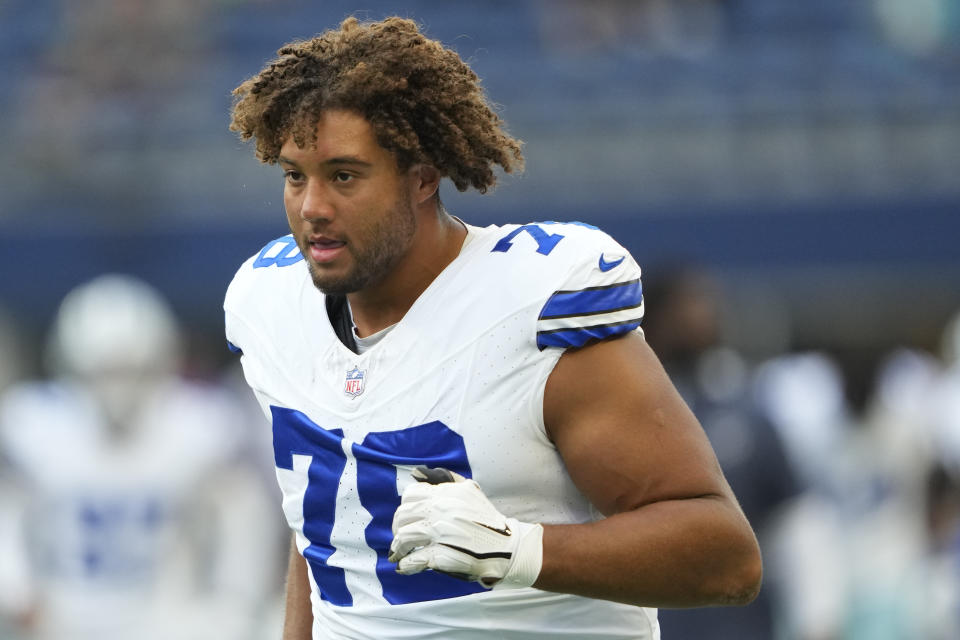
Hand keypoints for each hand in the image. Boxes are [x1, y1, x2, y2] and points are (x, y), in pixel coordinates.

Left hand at [389, 466, 542, 588]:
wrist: (507, 546)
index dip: (404, 507)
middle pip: (403, 515)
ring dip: (398, 547)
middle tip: (400, 537)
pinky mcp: (442, 555)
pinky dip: (406, 564)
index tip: (407, 517)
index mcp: (446, 494)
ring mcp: (441, 533)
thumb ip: (447, 482)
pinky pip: (414, 559)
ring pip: (404, 537)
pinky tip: (405, 566)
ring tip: (398, 553)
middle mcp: (441, 510)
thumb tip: (421, 474)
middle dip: (397, 527)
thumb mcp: (470, 492)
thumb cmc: (487, 520)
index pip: (410, 494)